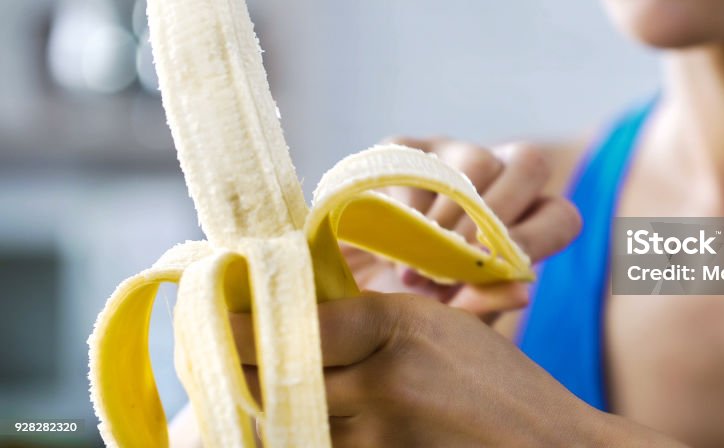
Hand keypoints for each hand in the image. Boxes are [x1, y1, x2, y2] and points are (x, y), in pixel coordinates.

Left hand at [233, 293, 608, 446]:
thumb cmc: (495, 383)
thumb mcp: (436, 326)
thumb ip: (365, 319)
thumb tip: (286, 312)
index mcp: (394, 332)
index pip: (289, 326)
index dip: (234, 323)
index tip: (208, 314)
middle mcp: (379, 388)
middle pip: (272, 379)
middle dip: (231, 367)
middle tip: (205, 351)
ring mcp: (377, 443)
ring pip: (283, 425)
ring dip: (255, 408)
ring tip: (242, 389)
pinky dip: (295, 436)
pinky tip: (287, 421)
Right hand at [346, 138, 580, 321]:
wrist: (344, 293)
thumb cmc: (411, 306)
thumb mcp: (447, 315)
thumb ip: (484, 302)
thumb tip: (523, 291)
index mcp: (523, 221)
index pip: (560, 215)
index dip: (537, 237)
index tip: (501, 267)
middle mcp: (498, 178)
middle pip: (530, 165)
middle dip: (496, 217)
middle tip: (455, 262)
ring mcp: (452, 154)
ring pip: (478, 161)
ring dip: (450, 215)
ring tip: (415, 264)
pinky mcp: (405, 147)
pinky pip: (418, 161)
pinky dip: (405, 204)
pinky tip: (387, 239)